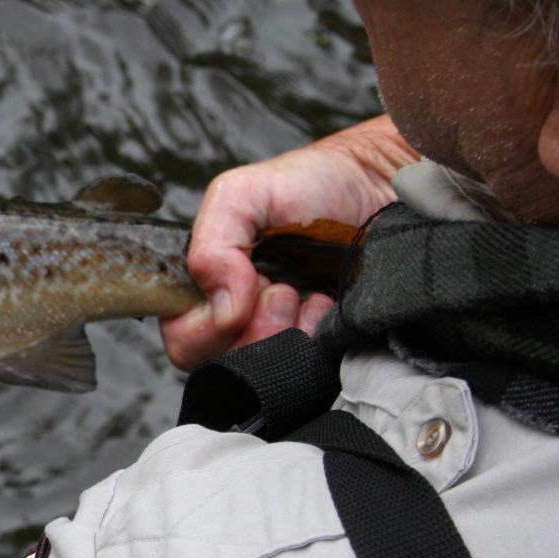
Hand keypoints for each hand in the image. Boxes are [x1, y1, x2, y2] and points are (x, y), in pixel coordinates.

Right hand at [161, 115, 417, 370]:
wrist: (377, 186)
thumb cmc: (308, 185)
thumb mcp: (241, 194)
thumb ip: (212, 244)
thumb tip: (223, 309)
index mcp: (200, 288)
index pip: (181, 337)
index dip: (208, 324)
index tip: (250, 286)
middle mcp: (230, 319)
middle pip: (217, 362)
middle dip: (254, 330)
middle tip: (282, 290)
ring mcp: (272, 337)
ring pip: (260, 372)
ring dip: (286, 335)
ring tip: (306, 296)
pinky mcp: (315, 349)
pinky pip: (305, 372)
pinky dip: (316, 344)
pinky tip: (325, 309)